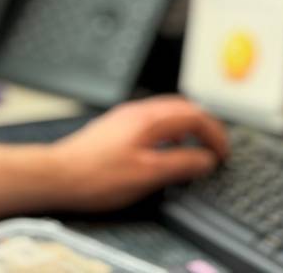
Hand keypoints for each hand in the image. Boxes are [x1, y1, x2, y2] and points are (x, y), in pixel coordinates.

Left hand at [46, 96, 227, 212]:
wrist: (59, 174)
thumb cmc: (98, 176)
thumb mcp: (148, 174)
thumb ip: (180, 163)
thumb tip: (206, 159)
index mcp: (149, 119)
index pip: (194, 114)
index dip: (215, 132)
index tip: (224, 152)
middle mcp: (138, 110)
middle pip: (182, 107)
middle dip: (204, 124)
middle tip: (216, 146)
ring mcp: (126, 116)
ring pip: (167, 112)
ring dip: (188, 126)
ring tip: (197, 148)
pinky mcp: (117, 126)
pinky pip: (153, 119)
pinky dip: (170, 129)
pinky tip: (167, 148)